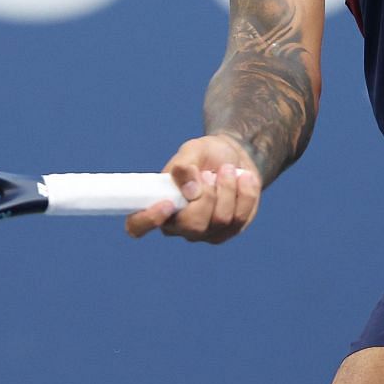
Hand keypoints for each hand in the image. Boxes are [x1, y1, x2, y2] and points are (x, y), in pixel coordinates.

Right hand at [123, 134, 262, 242]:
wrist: (233, 157)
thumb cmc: (205, 155)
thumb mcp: (193, 150)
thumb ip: (185, 166)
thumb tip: (189, 191)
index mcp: (157, 204)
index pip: (137, 226)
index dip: (148, 220)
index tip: (167, 203)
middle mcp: (177, 225)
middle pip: (192, 225)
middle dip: (208, 195)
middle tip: (210, 173)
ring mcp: (204, 232)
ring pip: (220, 220)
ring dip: (228, 188)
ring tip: (228, 169)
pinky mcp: (228, 231)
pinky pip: (240, 218)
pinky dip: (245, 193)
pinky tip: (243, 178)